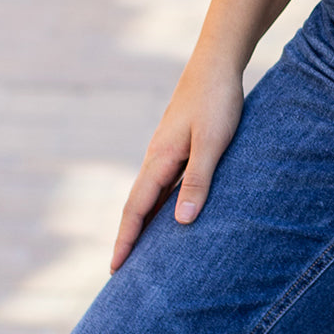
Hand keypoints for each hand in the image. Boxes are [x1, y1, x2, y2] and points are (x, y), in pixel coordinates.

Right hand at [110, 58, 242, 271]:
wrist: (219, 61)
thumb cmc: (217, 100)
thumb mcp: (212, 142)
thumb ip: (198, 181)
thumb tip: (180, 223)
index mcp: (160, 158)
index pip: (136, 208)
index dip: (126, 240)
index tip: (114, 270)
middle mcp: (158, 155)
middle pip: (138, 204)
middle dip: (130, 237)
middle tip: (122, 272)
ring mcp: (167, 148)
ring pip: (152, 193)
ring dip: (146, 221)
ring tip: (145, 251)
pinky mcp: (181, 141)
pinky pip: (166, 180)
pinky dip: (162, 202)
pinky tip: (172, 211)